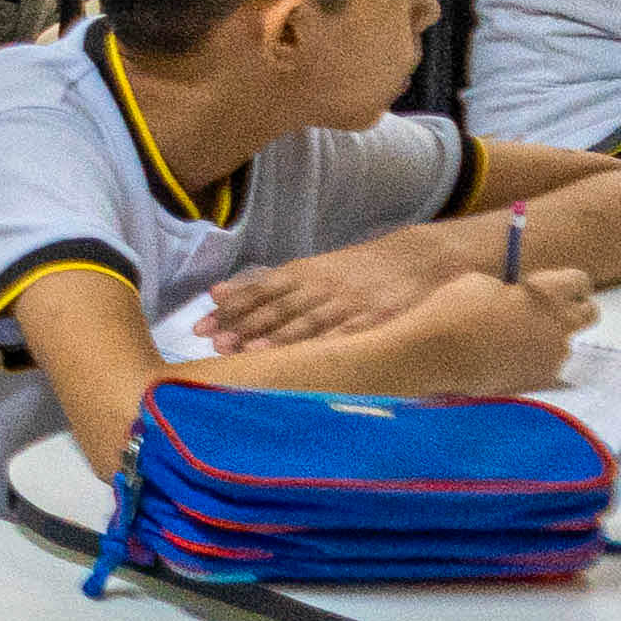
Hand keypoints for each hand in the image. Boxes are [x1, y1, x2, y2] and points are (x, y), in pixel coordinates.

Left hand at [201, 231, 472, 350]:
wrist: (419, 259)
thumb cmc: (356, 270)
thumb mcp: (310, 270)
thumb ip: (265, 284)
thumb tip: (216, 293)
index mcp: (304, 272)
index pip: (258, 292)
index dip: (229, 310)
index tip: (200, 326)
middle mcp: (321, 287)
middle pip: (276, 308)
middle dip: (243, 326)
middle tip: (213, 342)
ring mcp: (347, 304)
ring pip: (306, 322)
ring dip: (274, 337)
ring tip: (246, 351)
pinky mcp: (374, 321)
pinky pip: (344, 336)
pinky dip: (321, 347)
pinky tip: (303, 360)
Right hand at [403, 265, 598, 392]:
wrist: (431, 356)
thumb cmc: (452, 311)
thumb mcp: (481, 282)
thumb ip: (513, 290)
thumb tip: (519, 298)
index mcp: (548, 295)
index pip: (580, 282)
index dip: (566, 282)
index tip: (550, 285)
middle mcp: (559, 327)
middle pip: (589, 315)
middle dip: (573, 308)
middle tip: (545, 310)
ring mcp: (551, 358)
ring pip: (566, 343)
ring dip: (549, 337)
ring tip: (516, 338)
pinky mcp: (537, 381)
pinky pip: (547, 366)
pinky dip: (533, 360)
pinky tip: (507, 358)